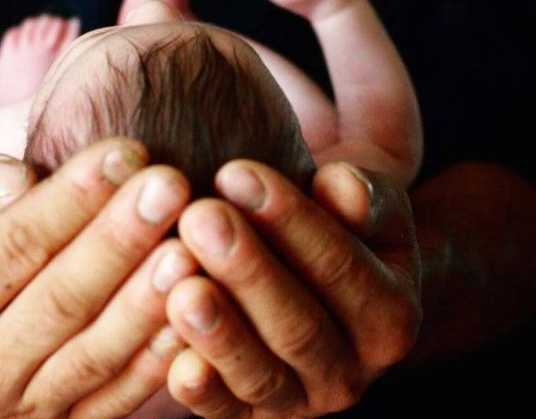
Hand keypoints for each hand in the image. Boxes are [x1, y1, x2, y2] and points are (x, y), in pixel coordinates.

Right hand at [0, 139, 198, 417]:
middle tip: (170, 187)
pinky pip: (120, 396)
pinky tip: (196, 309)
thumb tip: (15, 182)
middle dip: (120, 241)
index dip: (70, 200)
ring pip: (96, 353)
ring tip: (190, 247)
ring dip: (147, 301)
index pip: (12, 247)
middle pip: (61, 301)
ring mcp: (27, 403)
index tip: (124, 152)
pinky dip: (160, 359)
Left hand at [164, 161, 421, 417]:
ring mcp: (300, 401)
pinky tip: (176, 364)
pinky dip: (204, 392)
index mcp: (390, 315)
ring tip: (182, 287)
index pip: (340, 264)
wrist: (317, 294)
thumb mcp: (368, 211)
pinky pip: (227, 413)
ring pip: (261, 374)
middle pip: (298, 325)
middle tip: (199, 218)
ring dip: (221, 333)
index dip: (288, 219)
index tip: (235, 172)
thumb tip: (339, 183)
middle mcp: (350, 370)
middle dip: (246, 270)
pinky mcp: (252, 418)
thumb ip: (363, 197)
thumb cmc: (333, 234)